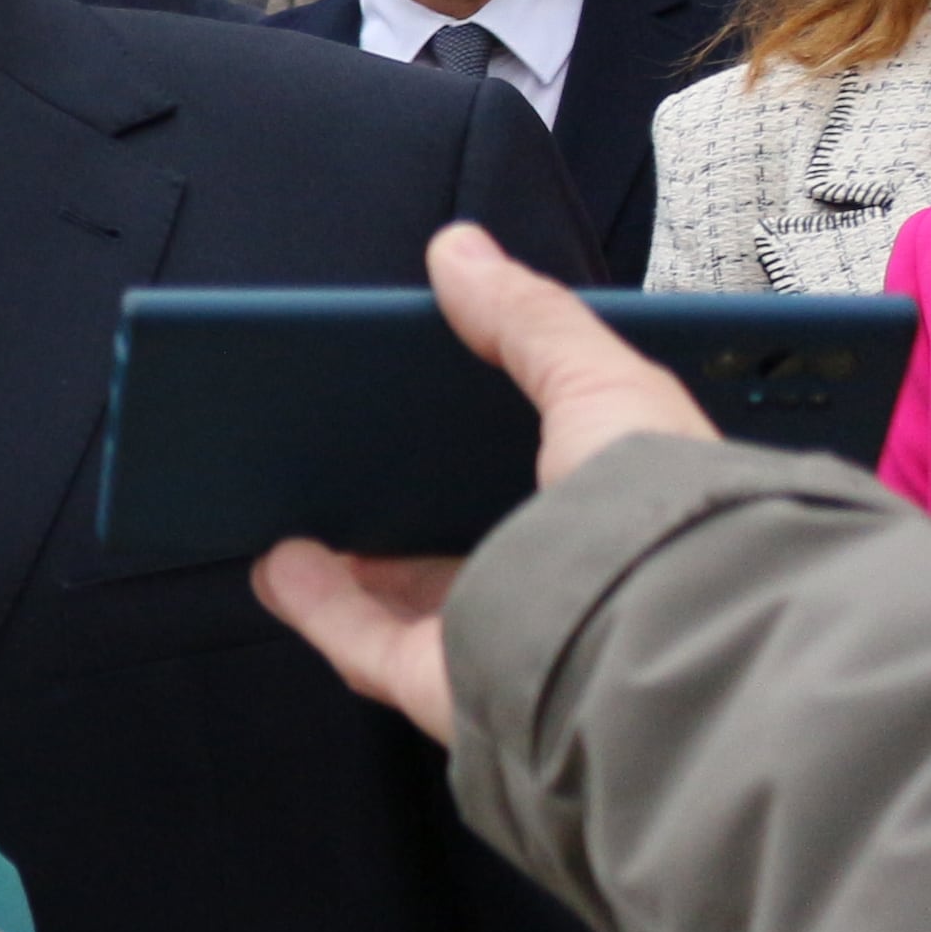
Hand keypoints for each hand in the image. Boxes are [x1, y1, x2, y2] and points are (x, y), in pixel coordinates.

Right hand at [251, 224, 721, 747]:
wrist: (641, 633)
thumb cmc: (653, 510)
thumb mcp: (602, 382)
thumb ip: (529, 318)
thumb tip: (459, 250)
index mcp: (616, 511)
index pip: (546, 466)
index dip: (484, 427)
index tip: (425, 385)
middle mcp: (560, 580)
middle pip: (465, 532)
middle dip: (404, 487)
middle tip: (349, 437)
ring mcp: (497, 636)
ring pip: (406, 594)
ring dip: (350, 554)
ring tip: (299, 499)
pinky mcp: (439, 681)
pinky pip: (359, 639)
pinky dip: (312, 601)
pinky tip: (277, 558)